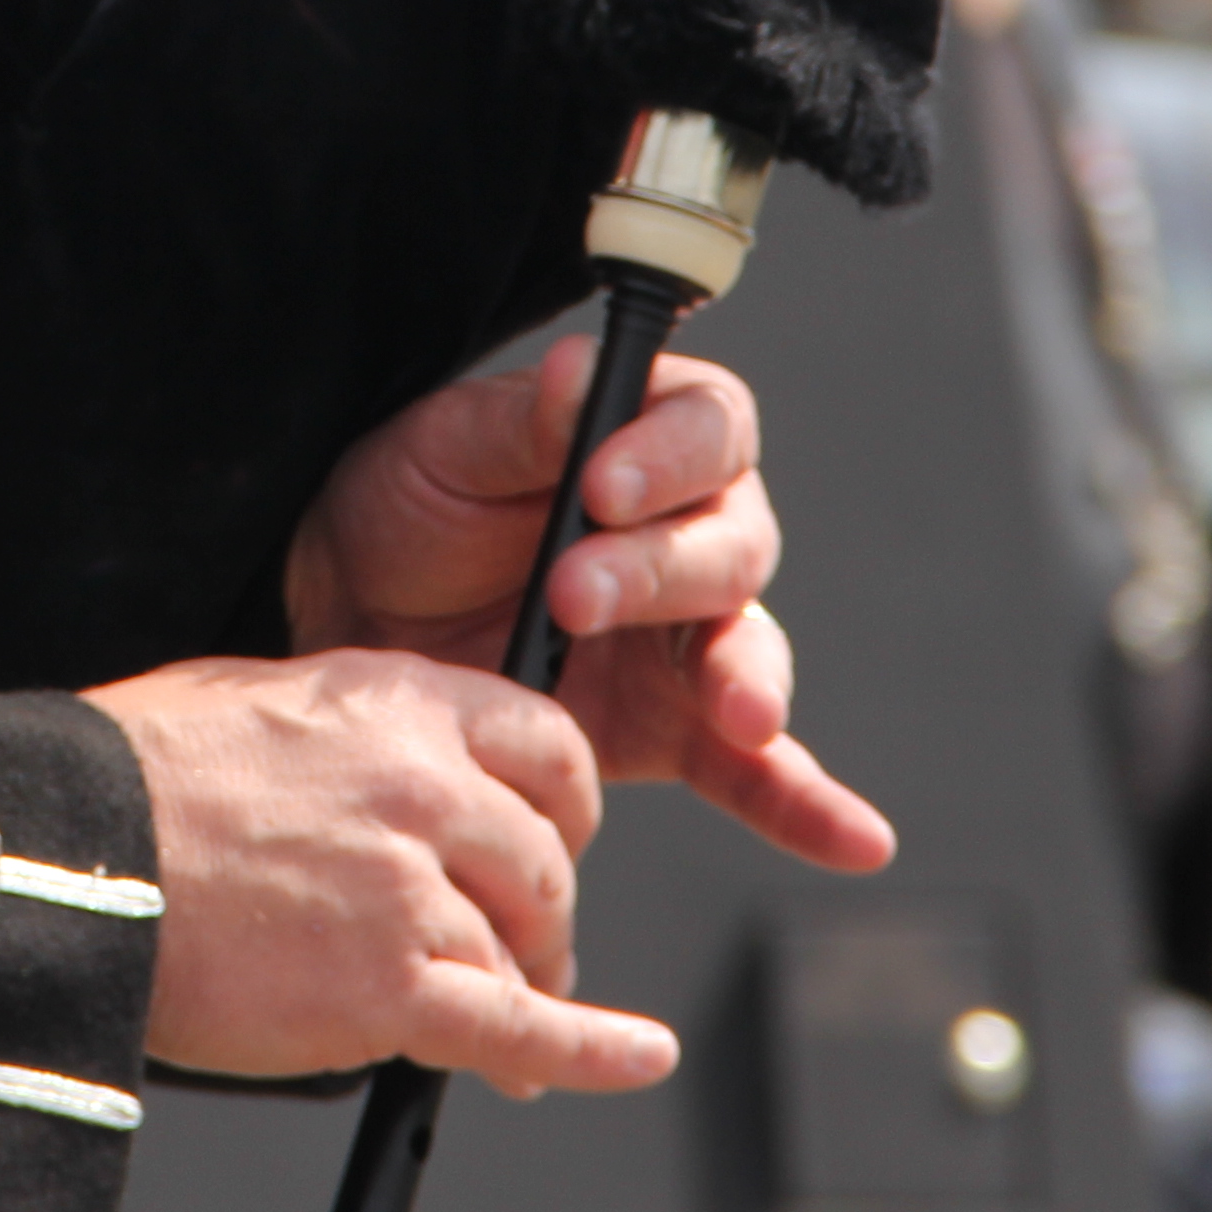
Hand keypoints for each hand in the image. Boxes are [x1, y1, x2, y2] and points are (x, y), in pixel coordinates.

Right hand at [83, 649, 664, 1098]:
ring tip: (499, 1019)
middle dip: (538, 914)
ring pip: (519, 949)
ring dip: (519, 988)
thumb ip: (354, 735)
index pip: (549, 748)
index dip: (561, 808)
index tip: (549, 842)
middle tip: (516, 945)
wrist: (63, 858)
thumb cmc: (130, 779)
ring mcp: (411, 890)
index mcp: (399, 703)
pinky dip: (590, 1051)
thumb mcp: (258, 703)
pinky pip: (518, 1028)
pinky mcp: (389, 986)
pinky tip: (640, 1055)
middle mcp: (426, 787)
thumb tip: (389, 775)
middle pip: (545, 863)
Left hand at [281, 339, 893, 878]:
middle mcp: (693, 533)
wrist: (355, 617)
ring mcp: (688, 638)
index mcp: (652, 440)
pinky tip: (857, 839)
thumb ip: (524, 423)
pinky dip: (807, 804)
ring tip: (737, 714)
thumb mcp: (447, 449)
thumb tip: (582, 371)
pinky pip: (756, 771)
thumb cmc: (410, 505)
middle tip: (571, 595)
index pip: (709, 428)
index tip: (601, 485)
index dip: (673, 455)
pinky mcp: (675, 729)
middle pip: (731, 544)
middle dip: (659, 572)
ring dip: (745, 678)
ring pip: (749, 647)